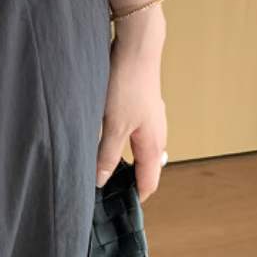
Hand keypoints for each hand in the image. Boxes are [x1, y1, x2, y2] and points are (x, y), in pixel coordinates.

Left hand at [95, 9, 167, 201]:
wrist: (137, 46)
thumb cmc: (128, 86)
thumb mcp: (113, 124)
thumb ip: (106, 154)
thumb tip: (101, 181)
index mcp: (153, 144)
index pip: (149, 182)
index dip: (135, 197)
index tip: (117, 209)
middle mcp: (156, 133)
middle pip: (146, 166)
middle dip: (128, 180)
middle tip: (104, 189)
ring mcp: (150, 117)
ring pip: (138, 147)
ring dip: (122, 159)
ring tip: (100, 164)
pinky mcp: (141, 103)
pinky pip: (133, 131)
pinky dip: (121, 140)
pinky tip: (103, 134)